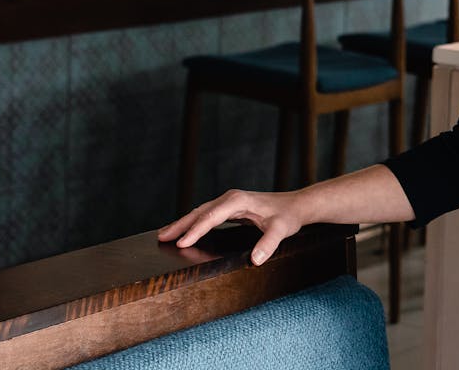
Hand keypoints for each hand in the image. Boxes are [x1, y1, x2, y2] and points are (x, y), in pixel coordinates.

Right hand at [158, 189, 305, 265]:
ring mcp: (229, 202)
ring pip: (201, 212)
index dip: (195, 230)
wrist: (297, 205)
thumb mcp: (281, 230)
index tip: (181, 243)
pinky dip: (194, 222)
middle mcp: (230, 198)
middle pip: (200, 212)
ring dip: (183, 223)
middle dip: (180, 225)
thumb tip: (255, 259)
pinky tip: (185, 231)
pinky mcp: (230, 208)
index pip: (211, 217)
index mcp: (237, 201)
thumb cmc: (288, 216)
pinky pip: (207, 215)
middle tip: (161, 238)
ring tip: (164, 235)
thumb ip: (268, 244)